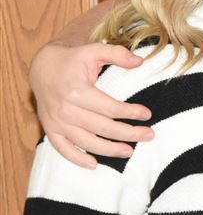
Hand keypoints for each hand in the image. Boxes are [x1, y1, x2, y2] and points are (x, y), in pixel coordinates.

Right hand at [29, 42, 153, 167]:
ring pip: (86, 142)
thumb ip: (117, 54)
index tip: (147, 114)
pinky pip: (62, 149)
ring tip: (130, 151)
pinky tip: (94, 164)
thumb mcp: (93, 50)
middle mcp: (65, 110)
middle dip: (128, 133)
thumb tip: (140, 61)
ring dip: (109, 149)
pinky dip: (77, 159)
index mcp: (77, 91)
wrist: (42, 68)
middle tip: (149, 135)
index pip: (110, 108)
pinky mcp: (50, 129)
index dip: (131, 113)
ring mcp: (56, 122)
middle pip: (102, 128)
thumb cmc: (72, 59)